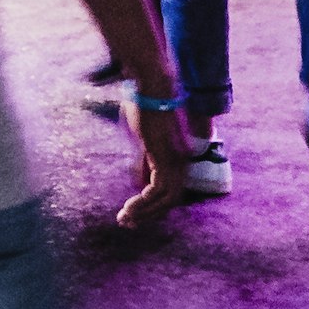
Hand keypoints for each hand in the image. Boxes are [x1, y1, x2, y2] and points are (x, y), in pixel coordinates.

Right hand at [113, 102, 194, 229]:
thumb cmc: (146, 105)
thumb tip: (140, 182)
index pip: (171, 191)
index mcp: (180, 157)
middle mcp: (183, 162)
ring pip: (166, 199)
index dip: (154, 206)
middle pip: (171, 200)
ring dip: (144, 212)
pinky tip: (129, 207)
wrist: (154, 86)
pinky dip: (143, 202)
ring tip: (125, 218)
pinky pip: (157, 190)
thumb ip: (145, 160)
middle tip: (127, 222)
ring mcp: (176, 160)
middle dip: (148, 214)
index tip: (134, 213)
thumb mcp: (144, 139)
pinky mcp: (165, 157)